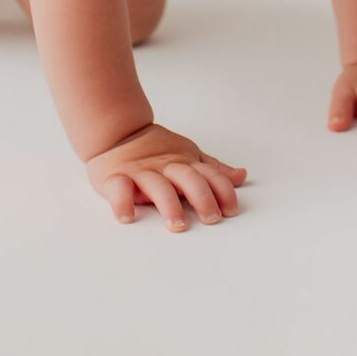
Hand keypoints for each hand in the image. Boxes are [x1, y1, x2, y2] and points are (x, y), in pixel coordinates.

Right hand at [84, 123, 247, 230]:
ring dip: (169, 205)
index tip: (231, 211)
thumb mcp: (188, 154)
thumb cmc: (155, 149)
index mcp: (185, 162)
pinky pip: (119, 189)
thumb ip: (212, 169)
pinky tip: (127, 217)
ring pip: (157, 186)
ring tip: (177, 224)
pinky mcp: (115, 177)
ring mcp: (141, 172)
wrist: (117, 131)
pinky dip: (122, 202)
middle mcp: (166, 166)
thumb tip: (241, 176)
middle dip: (202, 198)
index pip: (209, 174)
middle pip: (188, 178)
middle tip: (211, 219)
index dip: (223, 191)